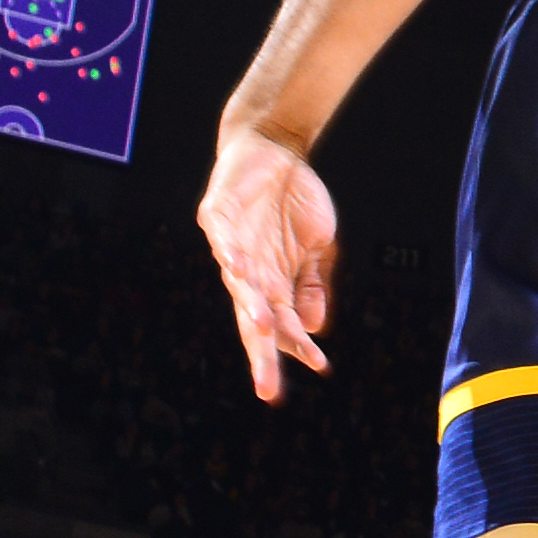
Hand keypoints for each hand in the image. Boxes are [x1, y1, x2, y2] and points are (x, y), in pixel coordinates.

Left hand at [198, 121, 339, 401]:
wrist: (276, 149)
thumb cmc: (295, 200)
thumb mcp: (318, 247)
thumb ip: (314, 285)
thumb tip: (314, 327)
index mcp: (271, 281)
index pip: (281, 323)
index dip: (296, 345)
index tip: (319, 365)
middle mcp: (247, 270)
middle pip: (251, 318)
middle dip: (260, 353)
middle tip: (267, 388)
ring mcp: (230, 244)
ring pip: (238, 285)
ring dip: (251, 307)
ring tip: (263, 329)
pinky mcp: (218, 215)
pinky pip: (223, 239)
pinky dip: (230, 255)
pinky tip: (240, 271)